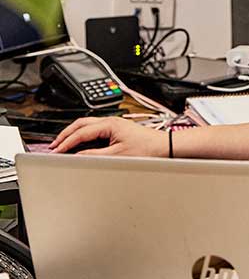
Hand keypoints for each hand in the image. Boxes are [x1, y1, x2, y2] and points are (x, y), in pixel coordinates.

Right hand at [49, 117, 167, 156]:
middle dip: (66, 134)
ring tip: (64, 144)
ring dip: (74, 134)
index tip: (56, 151)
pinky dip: (84, 136)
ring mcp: (115, 125)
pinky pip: (95, 129)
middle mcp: (111, 121)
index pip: (81, 132)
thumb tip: (77, 156)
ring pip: (88, 126)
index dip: (66, 142)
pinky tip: (81, 143)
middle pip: (81, 124)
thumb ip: (94, 156)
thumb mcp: (117, 156)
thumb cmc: (147, 149)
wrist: (164, 146)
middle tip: (54, 145)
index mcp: (110, 124)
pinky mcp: (118, 130)